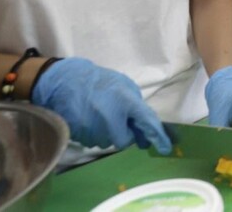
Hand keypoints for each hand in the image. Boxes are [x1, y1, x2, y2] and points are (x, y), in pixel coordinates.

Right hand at [30, 57, 171, 153]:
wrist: (66, 82)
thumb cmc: (99, 82)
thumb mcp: (124, 86)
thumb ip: (135, 105)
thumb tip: (142, 126)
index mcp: (126, 101)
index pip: (147, 122)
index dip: (158, 137)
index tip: (165, 148)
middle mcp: (111, 119)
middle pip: (124, 140)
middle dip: (124, 133)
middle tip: (118, 120)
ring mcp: (94, 129)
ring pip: (108, 141)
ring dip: (108, 132)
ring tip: (100, 114)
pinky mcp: (80, 136)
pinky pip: (93, 141)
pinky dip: (95, 133)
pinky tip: (89, 118)